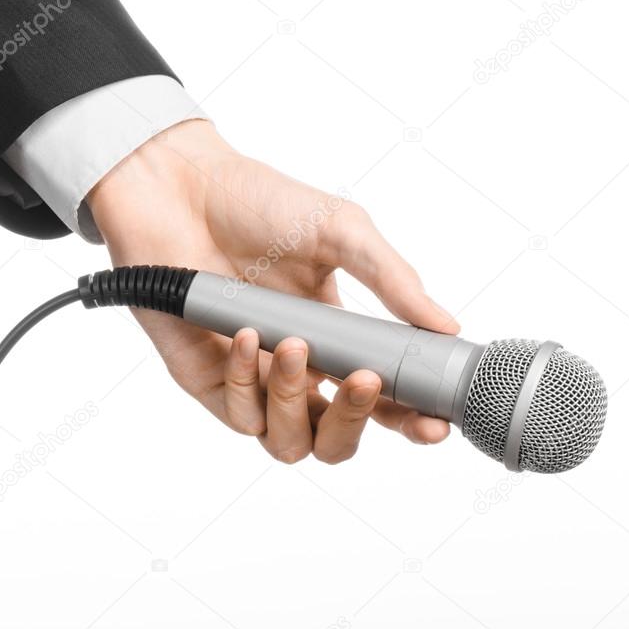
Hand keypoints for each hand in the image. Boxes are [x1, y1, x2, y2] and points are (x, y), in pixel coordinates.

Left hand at [86, 120, 459, 463]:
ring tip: (296, 345)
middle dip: (356, 424)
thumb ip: (393, 281)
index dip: (410, 421)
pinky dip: (248, 380)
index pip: (380, 401)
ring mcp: (251, 379)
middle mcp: (295, 369)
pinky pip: (238, 414)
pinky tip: (247, 332)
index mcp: (335, 339)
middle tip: (366, 382)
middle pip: (335, 440)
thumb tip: (447, 326)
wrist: (181, 185)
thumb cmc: (257, 202)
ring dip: (299, 403)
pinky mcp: (206, 379)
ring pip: (288, 443)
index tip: (435, 422)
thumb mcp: (341, 232)